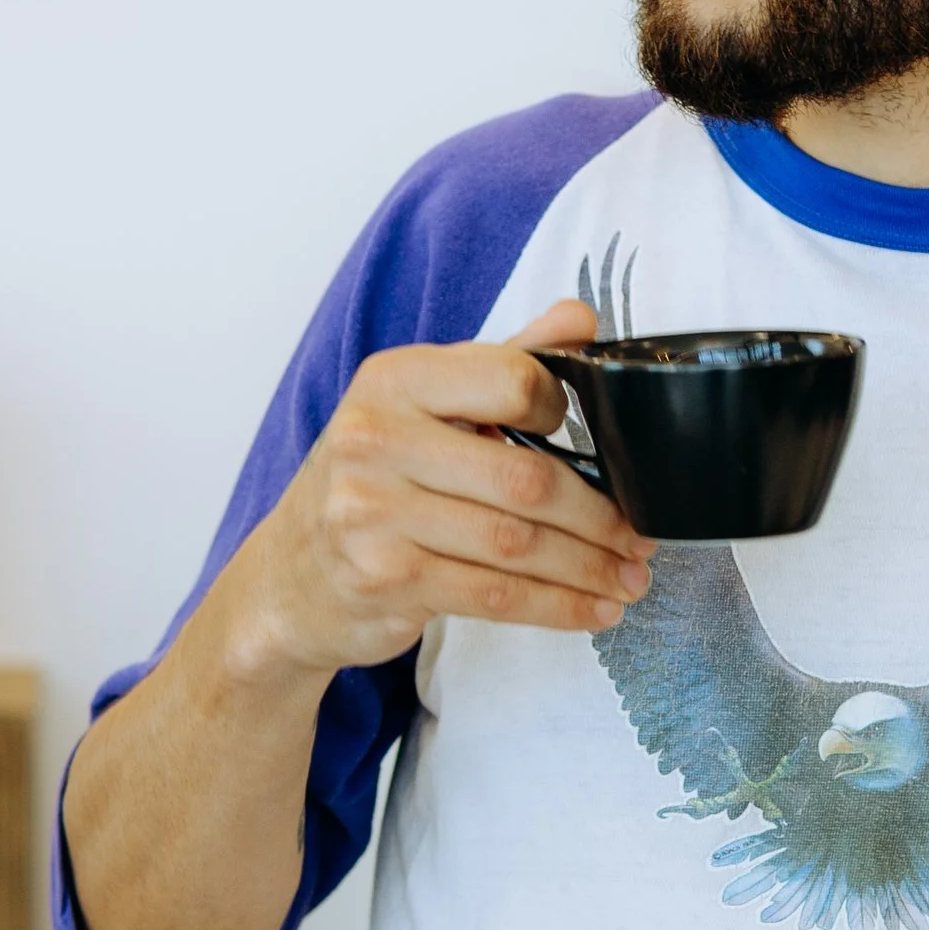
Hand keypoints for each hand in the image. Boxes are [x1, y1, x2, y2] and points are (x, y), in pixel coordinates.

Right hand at [208, 300, 652, 685]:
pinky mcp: (384, 578)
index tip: (601, 446)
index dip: (567, 410)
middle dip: (598, 517)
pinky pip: (494, 594)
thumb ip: (504, 362)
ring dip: (587, 568)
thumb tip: (582, 319)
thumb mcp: (424, 408)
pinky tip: (592, 610)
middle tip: (640, 538)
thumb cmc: (373, 484)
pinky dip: (556, 606)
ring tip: (629, 577)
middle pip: (524, 478)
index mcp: (394, 380)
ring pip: (516, 544)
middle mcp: (375, 438)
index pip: (509, 378)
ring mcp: (372, 511)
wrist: (288, 578)